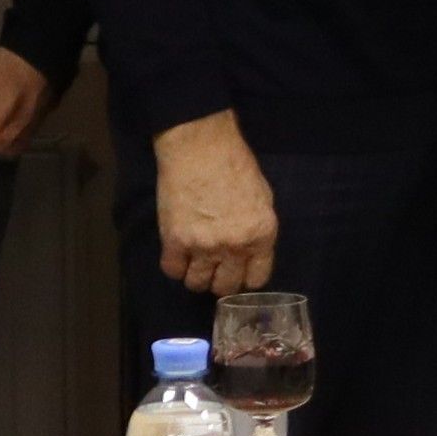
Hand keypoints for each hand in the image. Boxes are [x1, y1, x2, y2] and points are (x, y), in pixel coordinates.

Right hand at [154, 113, 282, 296]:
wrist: (200, 149)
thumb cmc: (236, 166)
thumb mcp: (263, 199)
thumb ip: (258, 230)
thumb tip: (252, 251)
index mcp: (261, 236)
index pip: (256, 279)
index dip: (245, 278)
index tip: (238, 273)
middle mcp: (234, 247)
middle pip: (225, 286)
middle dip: (220, 281)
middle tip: (214, 269)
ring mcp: (203, 247)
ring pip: (197, 284)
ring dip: (196, 276)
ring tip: (194, 262)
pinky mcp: (175, 241)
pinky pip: (172, 270)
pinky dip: (174, 266)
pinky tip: (178, 254)